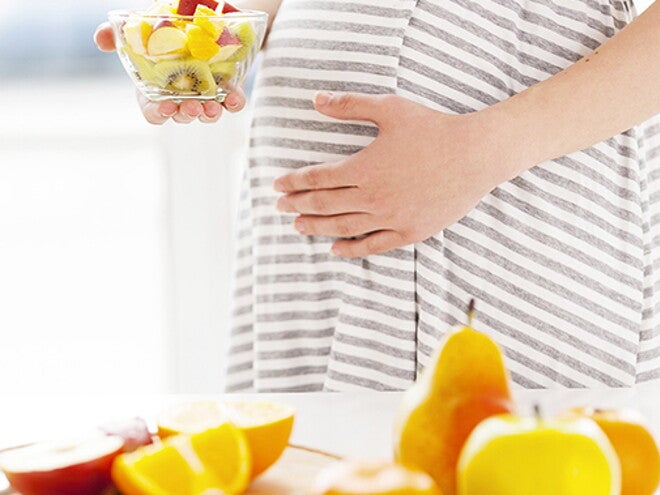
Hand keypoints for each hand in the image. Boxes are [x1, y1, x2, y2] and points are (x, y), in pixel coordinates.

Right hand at [93, 23, 245, 124]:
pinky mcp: (227, 88)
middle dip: (186, 113)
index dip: (157, 113)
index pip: (153, 111)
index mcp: (156, 87)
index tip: (164, 108)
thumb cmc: (166, 27)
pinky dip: (234, 103)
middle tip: (191, 107)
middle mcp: (180, 95)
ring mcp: (205, 94)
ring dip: (209, 114)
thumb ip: (120, 35)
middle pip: (181, 115)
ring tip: (212, 107)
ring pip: (206, 114)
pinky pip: (232, 102)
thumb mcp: (142, 28)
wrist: (202, 15)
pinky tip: (234, 99)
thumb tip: (100, 39)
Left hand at [274, 92, 523, 257]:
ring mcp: (391, 218)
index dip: (294, 182)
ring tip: (297, 227)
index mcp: (364, 168)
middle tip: (280, 207)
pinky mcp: (409, 232)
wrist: (475, 155)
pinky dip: (351, 249)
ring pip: (343, 227)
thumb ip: (350, 106)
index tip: (278, 185)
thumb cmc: (433, 129)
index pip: (317, 179)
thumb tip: (315, 100)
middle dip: (298, 205)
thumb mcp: (390, 109)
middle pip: (324, 205)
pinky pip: (373, 245)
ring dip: (316, 227)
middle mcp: (372, 197)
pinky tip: (334, 250)